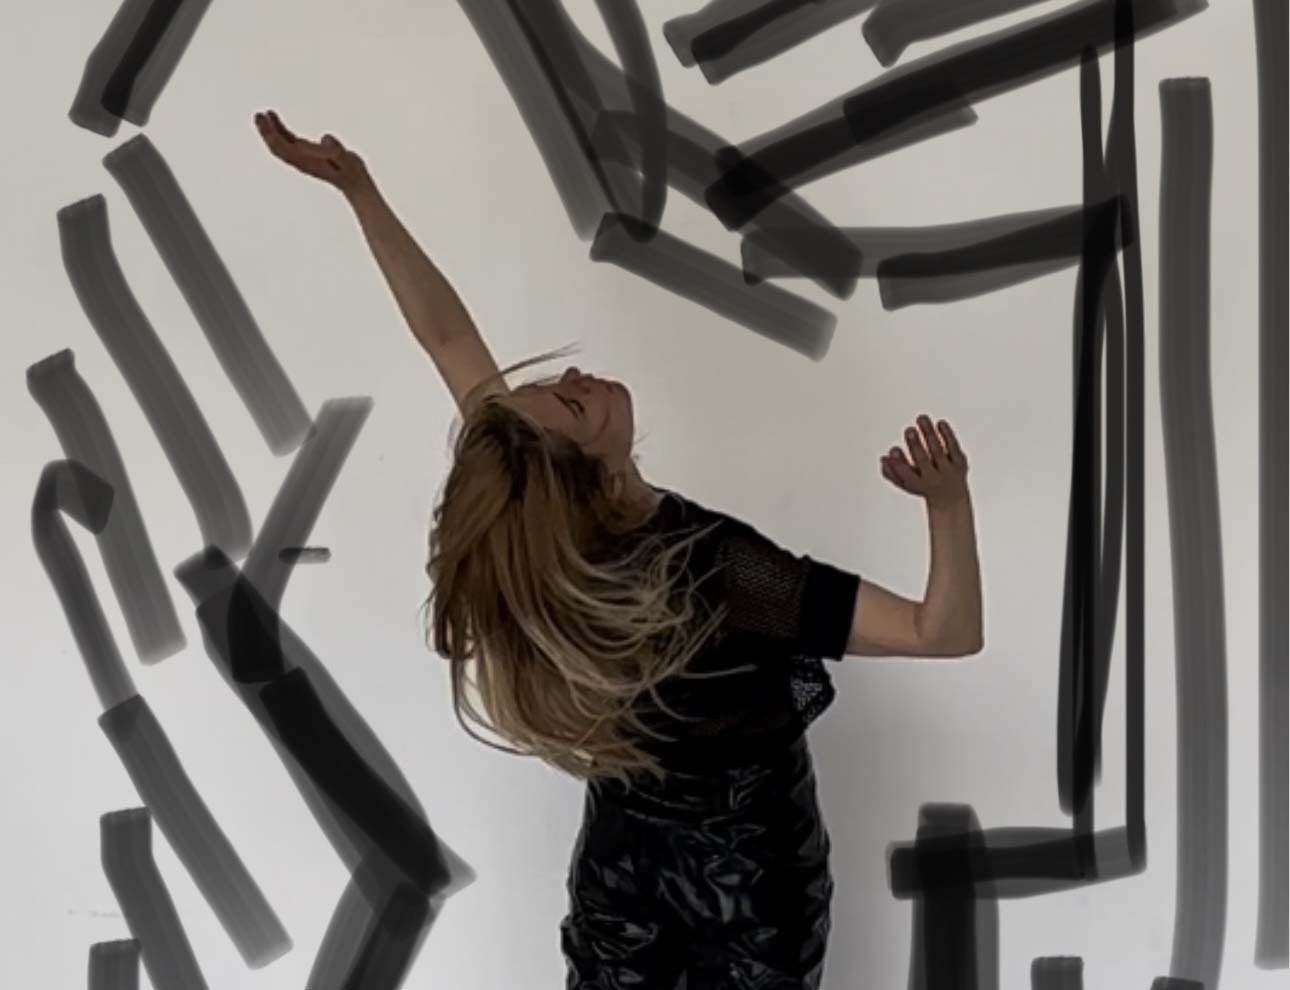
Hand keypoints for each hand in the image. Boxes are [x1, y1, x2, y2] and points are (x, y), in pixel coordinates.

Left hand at [253, 109, 371, 196]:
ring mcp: (301, 157)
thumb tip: (325, 138)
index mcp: (305, 161)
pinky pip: (287, 141)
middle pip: (276, 146)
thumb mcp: (344, 158)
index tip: (265, 120)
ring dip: (270, 130)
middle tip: (258, 115)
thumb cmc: (350, 171)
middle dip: (266, 131)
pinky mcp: (305, 154)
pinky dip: (279, 130)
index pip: (282, 148)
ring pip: (279, 143)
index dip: (271, 134)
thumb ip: (334, 149)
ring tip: (264, 114)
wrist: (354, 182)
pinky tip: (275, 120)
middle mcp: (299, 160)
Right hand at [880, 414, 969, 507]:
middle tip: (909, 430)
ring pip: (938, 451)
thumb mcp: (905, 483)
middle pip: (923, 460)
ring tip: (921, 418)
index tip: (894, 449)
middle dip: (915, 445)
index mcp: (917, 484)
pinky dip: (947, 435)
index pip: (907, 474)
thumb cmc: (923, 486)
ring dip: (929, 434)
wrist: (951, 498)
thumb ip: (891, 472)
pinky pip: (954, 447)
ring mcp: (948, 471)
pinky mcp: (960, 463)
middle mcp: (934, 478)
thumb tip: (884, 459)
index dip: (899, 462)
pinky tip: (940, 423)